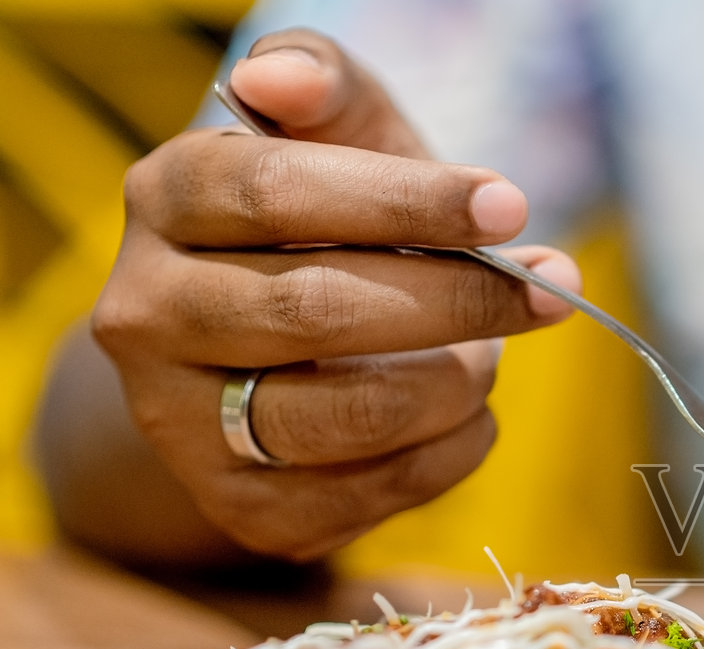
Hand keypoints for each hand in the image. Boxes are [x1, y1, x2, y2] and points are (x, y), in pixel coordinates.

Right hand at [90, 29, 580, 560]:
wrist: (264, 359)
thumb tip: (282, 78)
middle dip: (457, 302)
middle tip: (551, 292)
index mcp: (166, 199)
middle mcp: (145, 314)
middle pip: (315, 311)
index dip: (405, 201)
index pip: (275, 191)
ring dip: (455, 384)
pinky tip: (469, 416)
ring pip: (346, 416)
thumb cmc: (325, 228)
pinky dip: (449, 454)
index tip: (509, 205)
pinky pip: (369, 495)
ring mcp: (180, 423)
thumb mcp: (336, 142)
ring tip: (490, 355)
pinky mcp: (239, 508)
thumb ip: (326, 89)